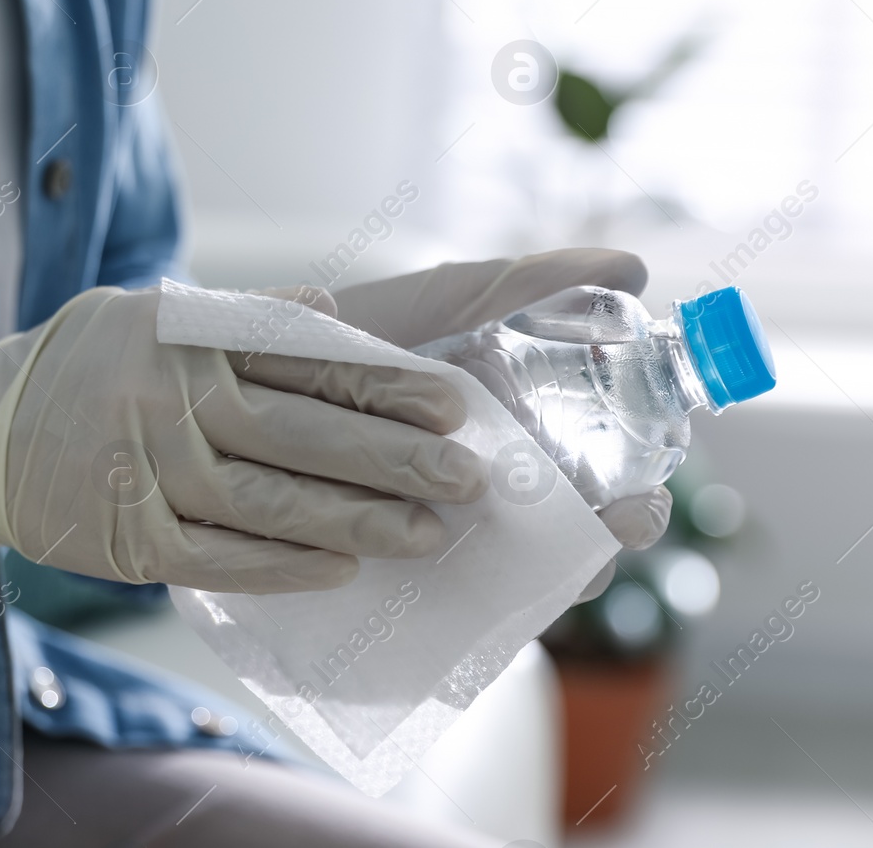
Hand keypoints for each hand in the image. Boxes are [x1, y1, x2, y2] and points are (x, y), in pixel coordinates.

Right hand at [0, 285, 486, 593]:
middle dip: (394, 458)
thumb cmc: (89, 366)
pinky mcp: (125, 539)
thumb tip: (339, 312)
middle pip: (302, 429)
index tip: (453, 402)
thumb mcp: (156, 315)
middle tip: (469, 478)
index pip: (306, 354)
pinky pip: (220, 560)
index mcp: (189, 332)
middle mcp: (169, 396)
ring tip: (430, 534)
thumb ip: (247, 320)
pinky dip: (284, 567)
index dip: (385, 379)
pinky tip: (342, 570)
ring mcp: (145, 470)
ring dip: (358, 521)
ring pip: (271, 502)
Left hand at [329, 247, 666, 592]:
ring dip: (548, 576)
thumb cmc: (346, 334)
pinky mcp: (370, 571)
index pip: (593, 481)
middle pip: (563, 540)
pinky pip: (426, 605)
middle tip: (621, 527)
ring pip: (507, 576)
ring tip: (566, 562)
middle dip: (603, 542)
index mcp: (512, 437)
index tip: (646, 494)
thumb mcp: (437, 302)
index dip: (633, 497)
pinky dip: (460, 600)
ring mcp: (429, 536)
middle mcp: (480, 497)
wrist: (226, 372)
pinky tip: (475, 582)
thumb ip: (524, 285)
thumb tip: (635, 268)